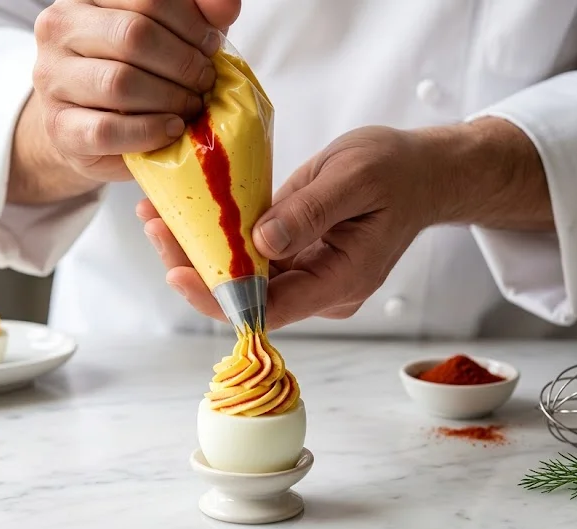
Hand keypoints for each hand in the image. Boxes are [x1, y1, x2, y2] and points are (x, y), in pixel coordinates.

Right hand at [9, 0, 239, 203]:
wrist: (89, 132)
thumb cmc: (138, 76)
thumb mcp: (172, 38)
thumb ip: (198, 16)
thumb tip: (226, 4)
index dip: (190, 22)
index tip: (210, 45)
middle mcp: (60, 29)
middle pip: (134, 35)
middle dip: (183, 62)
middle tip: (205, 82)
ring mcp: (52, 78)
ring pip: (119, 82)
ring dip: (170, 98)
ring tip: (191, 107)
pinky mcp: (59, 127)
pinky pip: (108, 129)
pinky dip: (150, 131)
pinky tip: (171, 129)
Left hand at [138, 118, 550, 329]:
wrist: (422, 172)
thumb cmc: (396, 171)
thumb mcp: (354, 178)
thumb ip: (309, 213)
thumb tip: (261, 243)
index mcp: (339, 282)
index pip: (268, 308)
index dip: (219, 297)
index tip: (177, 272)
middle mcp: (319, 290)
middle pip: (246, 296)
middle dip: (195, 267)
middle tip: (154, 227)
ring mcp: (307, 277)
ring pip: (242, 277)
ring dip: (198, 250)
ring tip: (156, 215)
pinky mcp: (295, 258)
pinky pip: (249, 256)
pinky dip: (217, 236)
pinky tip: (184, 211)